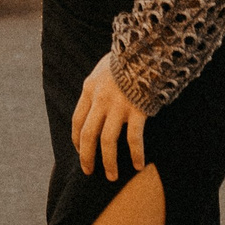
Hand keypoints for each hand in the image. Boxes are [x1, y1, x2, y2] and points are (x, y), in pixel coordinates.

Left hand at [70, 51, 146, 180]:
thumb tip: (96, 105)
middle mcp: (101, 99)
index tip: (80, 151)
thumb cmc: (127, 58)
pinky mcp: (138, 110)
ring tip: (112, 176)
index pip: (77, 121)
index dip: (77, 140)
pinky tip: (138, 165)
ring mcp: (119, 105)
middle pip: (88, 135)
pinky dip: (135, 154)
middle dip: (87, 157)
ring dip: (108, 162)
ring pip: (107, 141)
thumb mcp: (103, 69)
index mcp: (89, 89)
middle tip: (89, 172)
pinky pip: (134, 139)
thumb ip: (98, 87)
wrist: (147, 48)